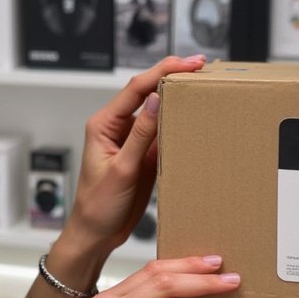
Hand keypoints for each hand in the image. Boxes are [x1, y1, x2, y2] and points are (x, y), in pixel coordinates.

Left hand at [64, 54, 205, 256]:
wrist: (96, 234)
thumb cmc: (97, 205)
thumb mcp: (122, 170)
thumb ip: (140, 135)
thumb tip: (156, 100)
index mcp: (104, 124)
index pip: (136, 88)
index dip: (163, 71)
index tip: (188, 63)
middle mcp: (117, 127)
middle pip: (147, 92)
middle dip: (173, 76)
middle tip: (202, 67)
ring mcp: (131, 140)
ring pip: (157, 111)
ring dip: (177, 99)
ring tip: (202, 86)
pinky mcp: (142, 155)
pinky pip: (162, 133)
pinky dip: (178, 124)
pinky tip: (195, 120)